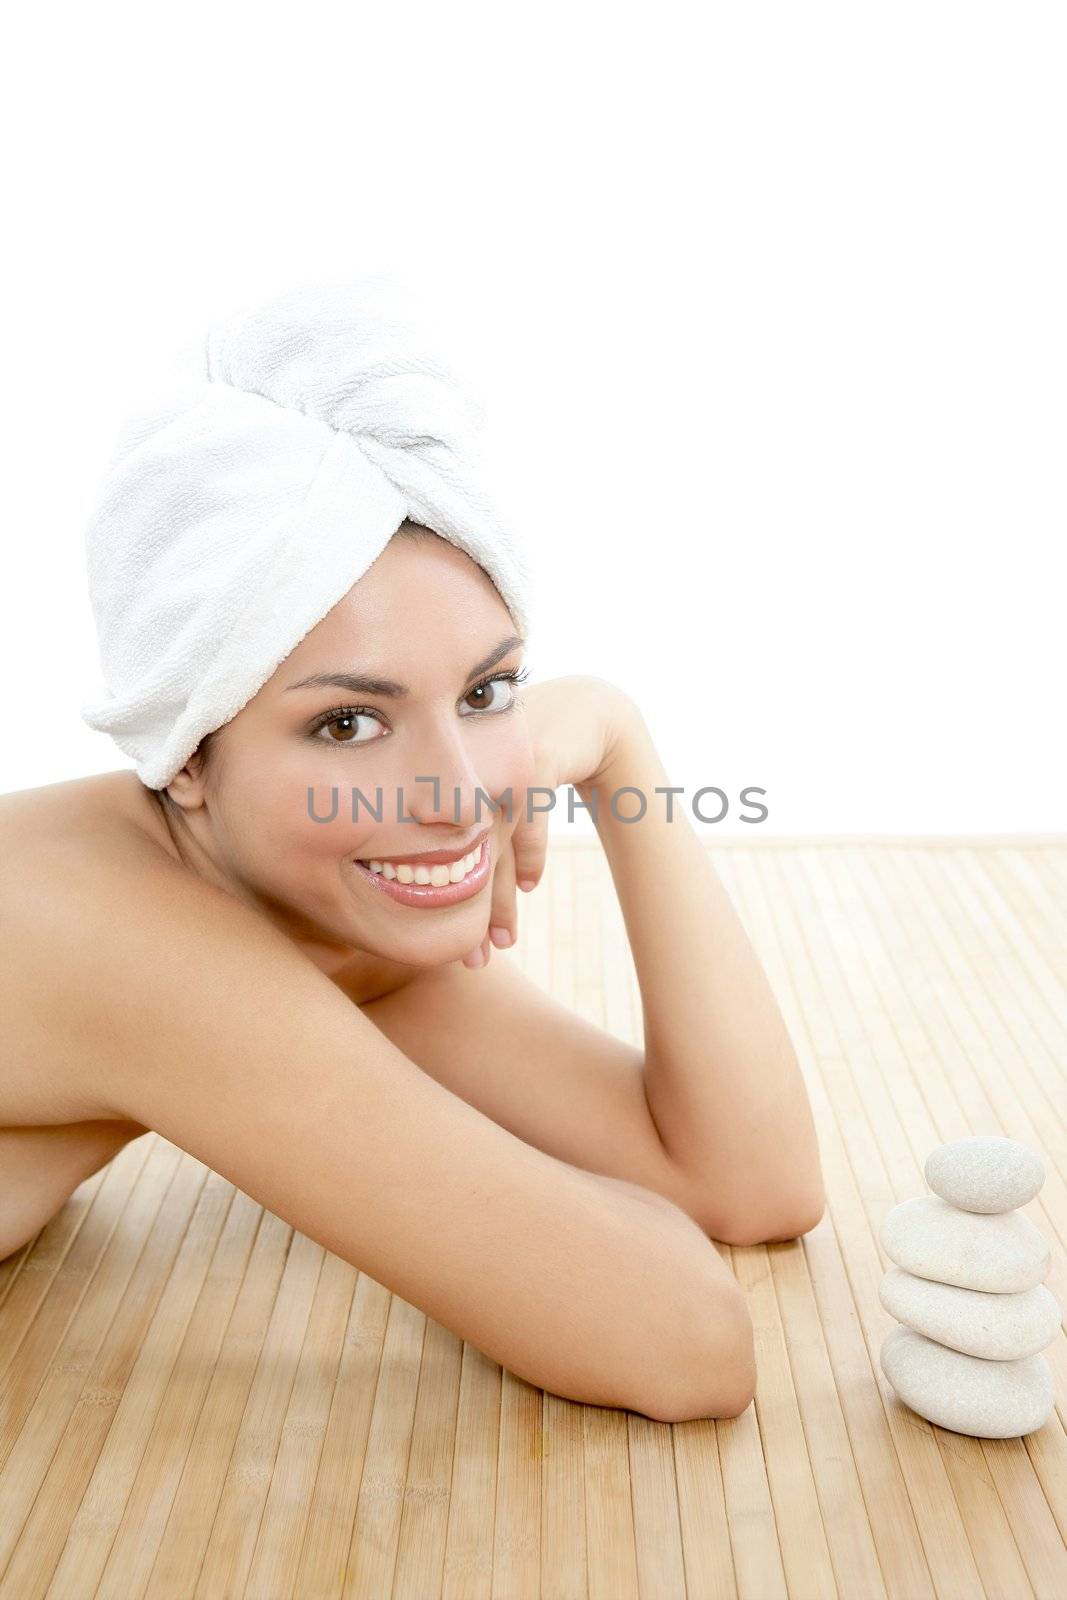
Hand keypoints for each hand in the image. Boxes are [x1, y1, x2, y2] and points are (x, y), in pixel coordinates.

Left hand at [461, 675, 637, 967]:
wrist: (586, 713)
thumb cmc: (539, 761)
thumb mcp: (504, 797)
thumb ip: (480, 838)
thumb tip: (448, 898)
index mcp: (451, 786)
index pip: (440, 859)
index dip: (448, 910)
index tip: (458, 953)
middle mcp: (471, 773)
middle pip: (464, 856)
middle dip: (471, 915)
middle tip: (473, 960)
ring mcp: (501, 764)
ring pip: (495, 842)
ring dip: (500, 896)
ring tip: (503, 940)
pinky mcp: (535, 755)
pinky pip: (530, 812)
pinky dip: (530, 851)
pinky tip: (530, 885)